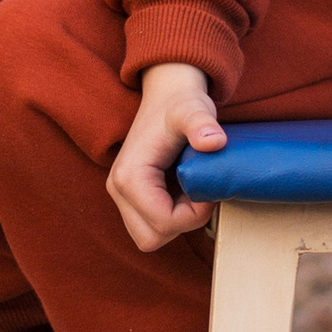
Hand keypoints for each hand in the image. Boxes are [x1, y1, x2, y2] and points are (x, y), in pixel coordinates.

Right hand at [106, 62, 226, 251]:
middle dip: (182, 223)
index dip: (193, 215)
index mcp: (129, 177)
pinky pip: (150, 225)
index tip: (208, 191)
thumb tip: (214, 141)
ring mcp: (120, 195)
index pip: (163, 224)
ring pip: (149, 236)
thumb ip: (202, 123)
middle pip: (150, 238)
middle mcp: (117, 190)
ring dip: (176, 222)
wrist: (167, 94)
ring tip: (190, 192)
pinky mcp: (129, 197)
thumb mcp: (193, 110)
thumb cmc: (181, 103)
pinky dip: (170, 218)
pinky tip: (183, 192)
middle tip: (198, 194)